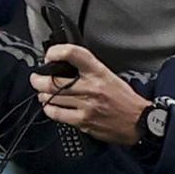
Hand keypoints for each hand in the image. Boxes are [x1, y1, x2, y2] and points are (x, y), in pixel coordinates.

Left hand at [31, 42, 150, 143]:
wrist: (138, 122)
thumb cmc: (124, 99)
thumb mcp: (109, 76)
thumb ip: (88, 71)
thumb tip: (65, 68)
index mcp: (98, 72)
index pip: (74, 54)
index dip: (57, 51)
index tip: (49, 55)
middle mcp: (90, 87)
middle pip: (54, 81)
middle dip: (38, 80)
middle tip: (35, 79)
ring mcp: (85, 106)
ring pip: (52, 98)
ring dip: (42, 95)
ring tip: (42, 94)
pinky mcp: (83, 121)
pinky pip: (58, 115)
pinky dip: (50, 110)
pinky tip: (50, 107)